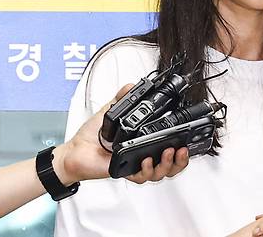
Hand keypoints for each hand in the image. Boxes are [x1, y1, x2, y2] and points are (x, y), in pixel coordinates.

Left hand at [52, 84, 189, 184]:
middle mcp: (143, 156)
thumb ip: (122, 99)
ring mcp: (135, 166)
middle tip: (181, 150)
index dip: (181, 148)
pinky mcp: (125, 173)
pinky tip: (147, 161)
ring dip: (167, 164)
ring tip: (166, 153)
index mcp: (143, 143)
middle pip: (171, 165)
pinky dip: (147, 170)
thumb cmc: (90, 137)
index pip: (169, 148)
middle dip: (180, 160)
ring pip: (160, 173)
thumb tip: (132, 85)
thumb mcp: (110, 113)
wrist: (74, 151)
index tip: (187, 140)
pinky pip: (141, 177)